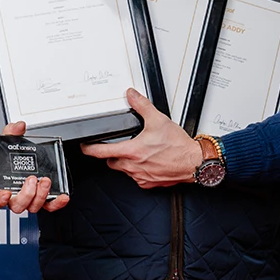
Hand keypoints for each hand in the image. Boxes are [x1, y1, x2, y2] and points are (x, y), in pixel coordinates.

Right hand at [0, 121, 70, 214]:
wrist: (22, 158)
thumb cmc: (10, 155)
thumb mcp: (9, 142)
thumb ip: (11, 133)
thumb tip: (19, 126)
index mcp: (1, 187)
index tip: (5, 193)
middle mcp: (15, 197)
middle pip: (17, 206)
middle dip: (26, 194)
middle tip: (32, 179)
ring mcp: (30, 199)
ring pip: (33, 206)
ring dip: (41, 195)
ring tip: (45, 180)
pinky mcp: (43, 199)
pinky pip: (50, 206)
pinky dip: (57, 203)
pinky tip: (63, 196)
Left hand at [80, 88, 201, 188]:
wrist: (194, 163)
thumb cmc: (179, 147)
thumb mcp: (158, 120)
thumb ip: (141, 106)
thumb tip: (131, 95)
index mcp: (132, 151)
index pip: (101, 152)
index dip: (89, 149)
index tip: (85, 147)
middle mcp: (133, 166)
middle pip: (112, 161)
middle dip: (113, 154)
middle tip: (121, 146)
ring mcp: (141, 177)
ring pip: (124, 170)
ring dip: (126, 162)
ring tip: (138, 153)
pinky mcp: (149, 183)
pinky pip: (137, 178)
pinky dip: (139, 171)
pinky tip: (148, 163)